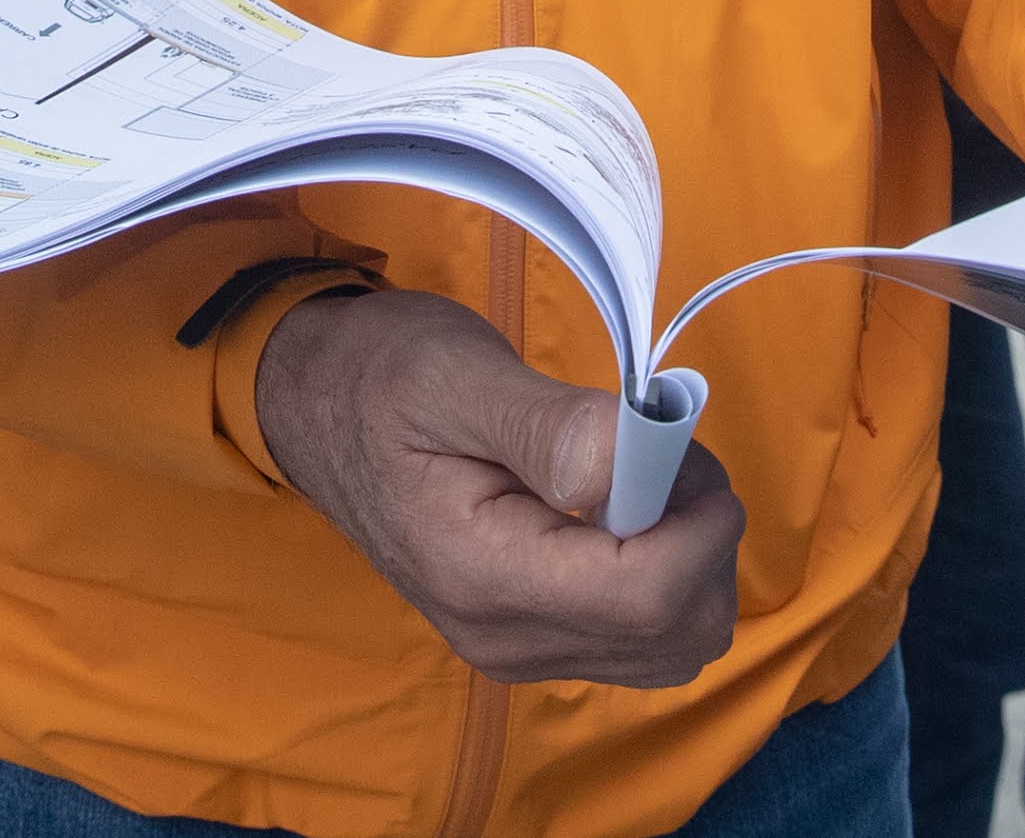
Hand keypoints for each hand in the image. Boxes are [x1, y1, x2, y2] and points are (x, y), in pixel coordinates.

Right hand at [254, 288, 742, 686]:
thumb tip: (632, 465)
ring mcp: (518, 650)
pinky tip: (630, 513)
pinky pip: (645, 643)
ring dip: (695, 559)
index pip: (646, 597)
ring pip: (676, 647)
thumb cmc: (381, 377)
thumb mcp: (456, 374)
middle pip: (677, 634)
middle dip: (705, 537)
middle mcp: (502, 637)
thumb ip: (550, 427)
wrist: (319, 409)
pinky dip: (670, 579)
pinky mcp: (533, 640)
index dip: (700, 522)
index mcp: (480, 573)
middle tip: (664, 450)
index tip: (678, 442)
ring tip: (646, 477)